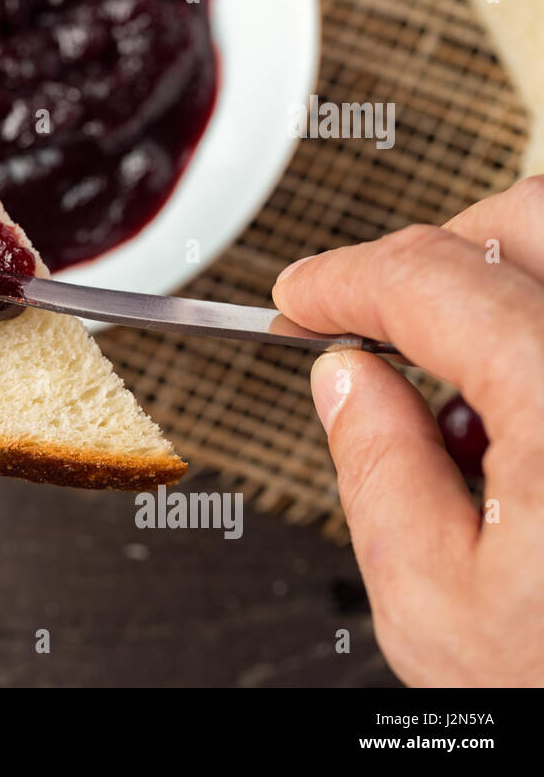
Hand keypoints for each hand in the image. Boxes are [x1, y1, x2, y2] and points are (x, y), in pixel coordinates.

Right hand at [272, 176, 543, 685]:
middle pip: (530, 223)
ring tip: (469, 393)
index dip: (344, 280)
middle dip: (437, 253)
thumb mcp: (438, 602)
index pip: (434, 283)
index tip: (305, 296)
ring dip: (505, 289)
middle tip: (380, 314)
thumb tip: (345, 380)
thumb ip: (378, 468)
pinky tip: (533, 413)